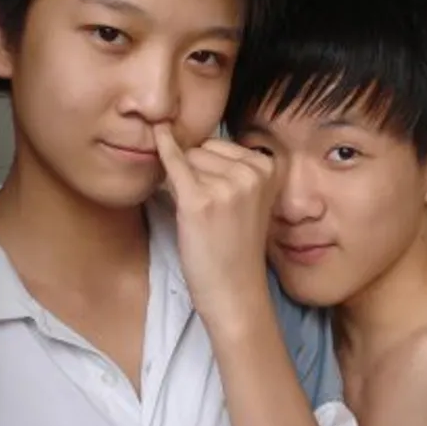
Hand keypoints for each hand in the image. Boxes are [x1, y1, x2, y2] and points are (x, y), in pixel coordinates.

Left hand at [154, 123, 277, 331]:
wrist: (235, 292)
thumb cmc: (235, 248)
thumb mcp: (248, 200)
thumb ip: (231, 169)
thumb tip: (187, 133)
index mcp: (270, 167)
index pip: (220, 145)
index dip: (208, 168)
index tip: (217, 198)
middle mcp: (252, 172)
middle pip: (203, 149)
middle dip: (195, 172)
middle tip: (208, 210)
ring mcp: (227, 185)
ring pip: (187, 158)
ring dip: (182, 181)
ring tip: (199, 214)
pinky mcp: (199, 200)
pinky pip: (173, 163)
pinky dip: (162, 149)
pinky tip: (156, 136)